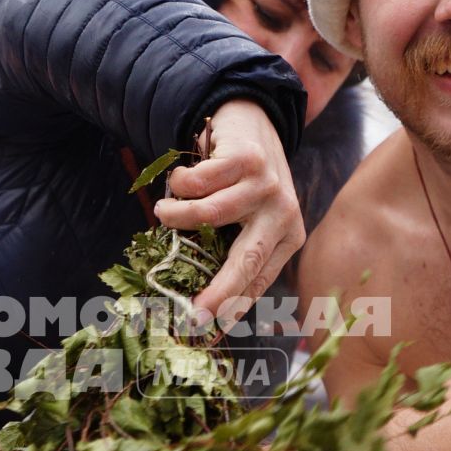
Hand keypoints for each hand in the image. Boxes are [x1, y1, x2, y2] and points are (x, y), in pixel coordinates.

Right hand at [151, 100, 303, 328]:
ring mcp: (268, 185)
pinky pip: (196, 183)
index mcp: (287, 236)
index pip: (258, 281)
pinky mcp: (248, 159)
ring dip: (175, 215)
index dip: (231, 308)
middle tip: (194, 312)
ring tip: (162, 211)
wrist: (251, 120)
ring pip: (208, 215)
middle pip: (246, 260)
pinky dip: (178, 184)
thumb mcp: (246, 218)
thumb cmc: (241, 181)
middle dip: (219, 290)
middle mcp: (284, 214)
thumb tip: (193, 298)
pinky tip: (180, 179)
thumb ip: (228, 248)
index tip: (206, 331)